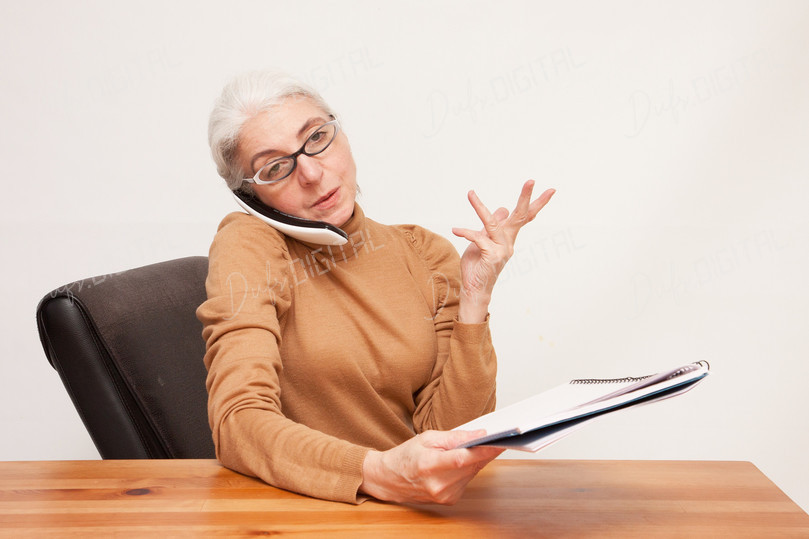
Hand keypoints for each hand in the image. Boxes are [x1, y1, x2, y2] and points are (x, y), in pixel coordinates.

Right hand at [359, 430, 503, 504]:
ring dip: (478, 460)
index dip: (483, 450)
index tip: (499, 441)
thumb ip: (454, 437)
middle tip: (499, 437)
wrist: (390, 479)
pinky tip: (466, 460)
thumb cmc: (406, 456)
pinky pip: (467, 480)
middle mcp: (438, 485)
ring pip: (472, 473)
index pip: (463, 458)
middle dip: (486, 451)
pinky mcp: (449, 500)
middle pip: (471, 466)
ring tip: (481, 446)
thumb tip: (478, 434)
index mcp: (429, 466)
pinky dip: (469, 469)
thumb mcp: (427, 438)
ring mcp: (444, 495)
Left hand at [452, 180, 554, 322]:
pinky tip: (456, 230)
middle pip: (520, 217)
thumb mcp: (483, 241)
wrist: (474, 289)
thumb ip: (491, 226)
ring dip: (480, 208)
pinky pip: (478, 238)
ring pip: (492, 223)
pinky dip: (466, 232)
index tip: (550, 189)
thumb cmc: (478, 265)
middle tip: (531, 180)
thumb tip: (503, 209)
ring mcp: (502, 250)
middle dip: (525, 198)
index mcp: (507, 238)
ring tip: (470, 194)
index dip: (535, 203)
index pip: (524, 217)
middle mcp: (508, 242)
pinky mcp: (492, 256)